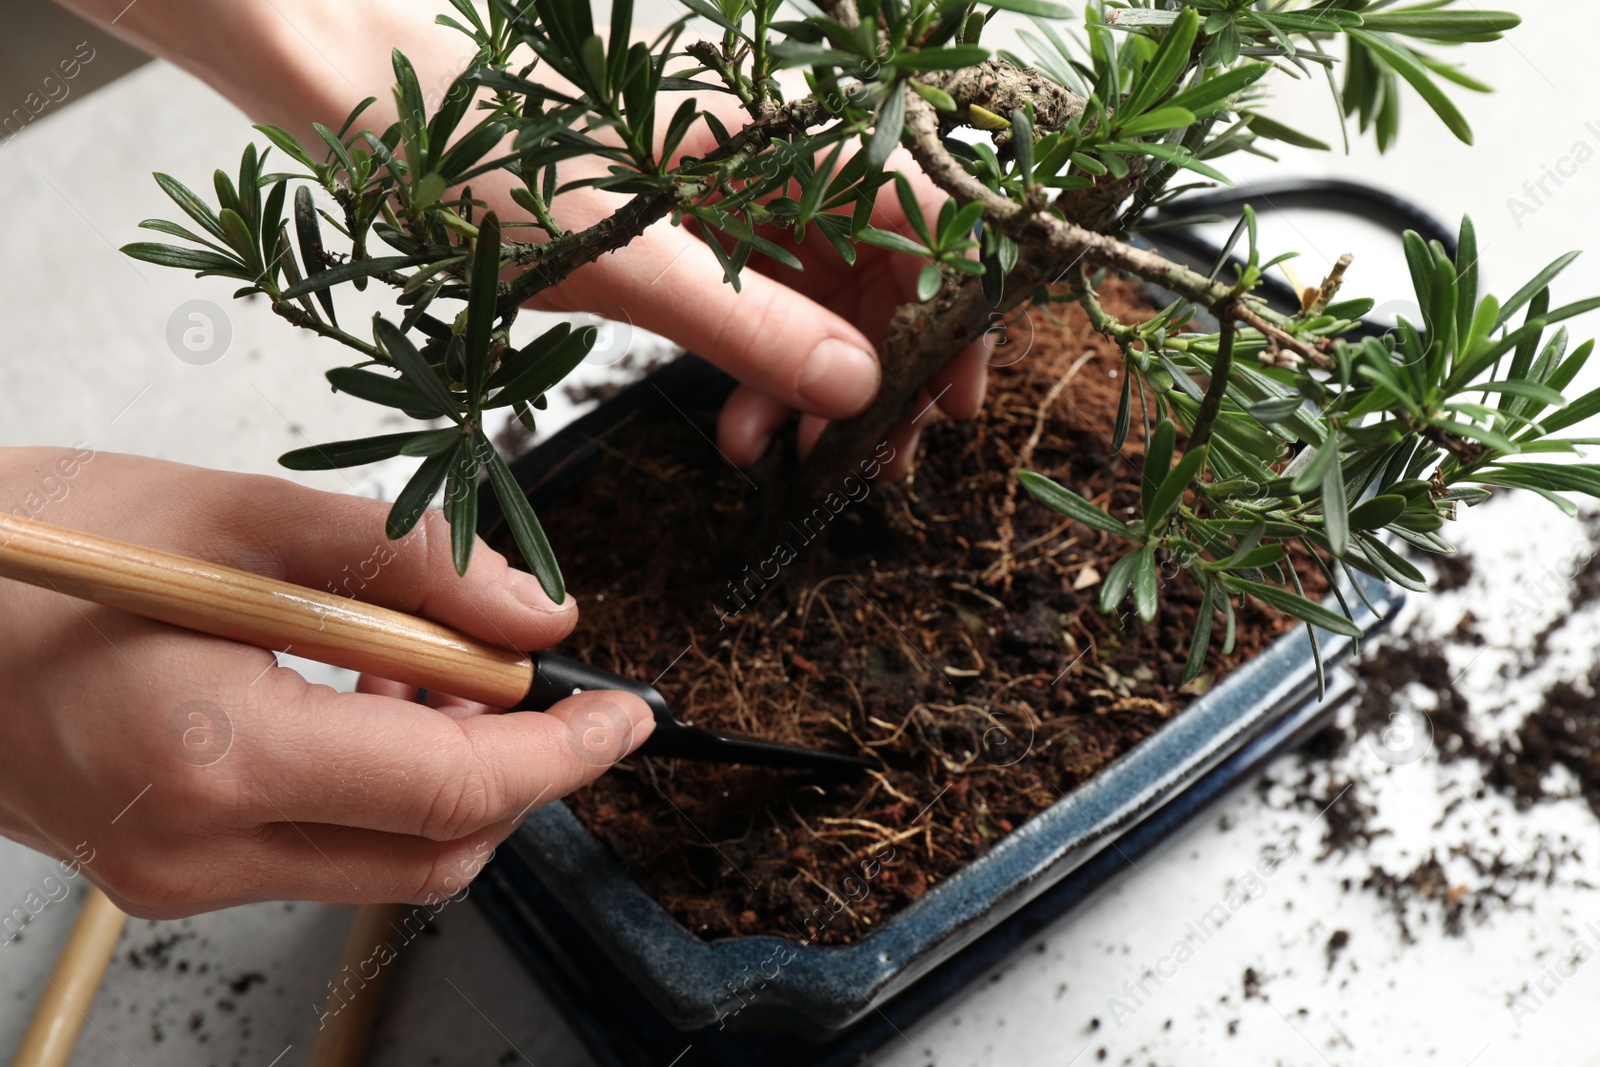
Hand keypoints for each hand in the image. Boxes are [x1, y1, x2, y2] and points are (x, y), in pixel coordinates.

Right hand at [0, 447, 650, 916]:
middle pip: (435, 850)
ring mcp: (177, 876)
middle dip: (510, 771)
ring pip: (386, 864)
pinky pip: (321, 854)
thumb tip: (539, 614)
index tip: (624, 718)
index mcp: (215, 754)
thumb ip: (407, 565)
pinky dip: (374, 790)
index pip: (451, 787)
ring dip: (442, 777)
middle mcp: (197, 847)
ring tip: (413, 666)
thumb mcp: (238, 519)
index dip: (562, 753)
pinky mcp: (165, 875)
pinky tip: (354, 699)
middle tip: (509, 669)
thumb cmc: (44, 546)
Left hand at [63, 0, 992, 472]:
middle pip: (880, 266)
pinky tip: (736, 429)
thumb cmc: (481, 159)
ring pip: (819, 298)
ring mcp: (728, 201)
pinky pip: (755, 309)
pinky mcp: (684, 235)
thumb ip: (748, 324)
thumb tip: (859, 386)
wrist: (360, 108)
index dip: (950, 309)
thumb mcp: (622, 262)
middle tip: (866, 462)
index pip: (919, 214)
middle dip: (881, 370)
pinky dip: (758, 372)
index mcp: (775, 143)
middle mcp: (769, 164)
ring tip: (779, 457)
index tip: (941, 400)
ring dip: (815, 385)